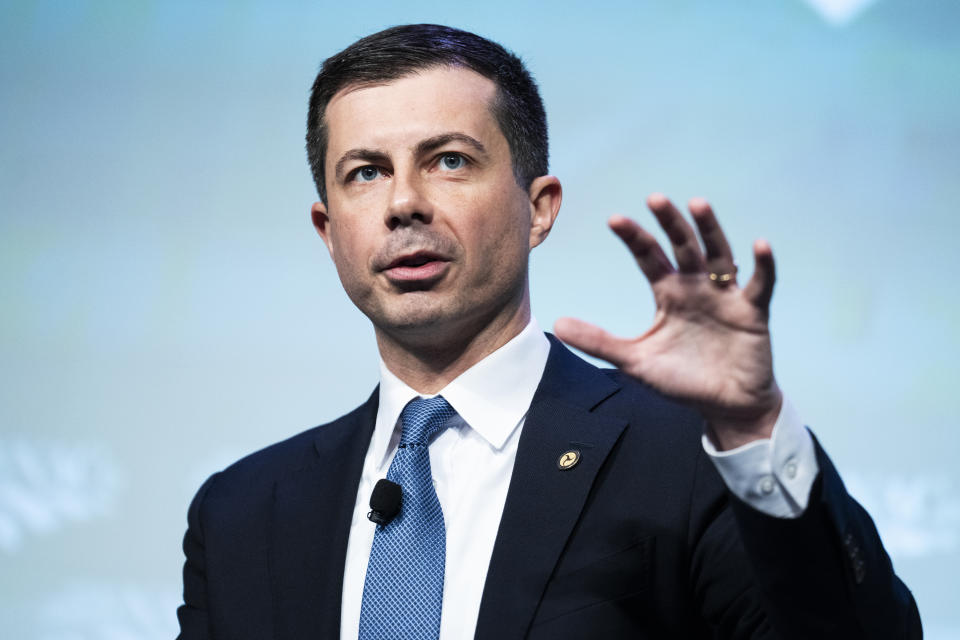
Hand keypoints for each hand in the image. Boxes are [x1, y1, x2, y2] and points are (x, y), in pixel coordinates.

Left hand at [554, 193, 782, 450]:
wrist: (724, 406)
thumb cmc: (682, 380)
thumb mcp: (635, 361)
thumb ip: (599, 341)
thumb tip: (557, 324)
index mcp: (668, 293)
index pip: (649, 257)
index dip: (634, 238)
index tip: (615, 220)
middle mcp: (696, 287)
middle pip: (683, 246)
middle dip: (669, 223)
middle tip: (655, 199)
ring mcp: (725, 297)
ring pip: (719, 255)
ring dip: (710, 230)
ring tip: (698, 205)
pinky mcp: (752, 312)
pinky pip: (760, 285)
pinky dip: (763, 266)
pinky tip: (759, 246)